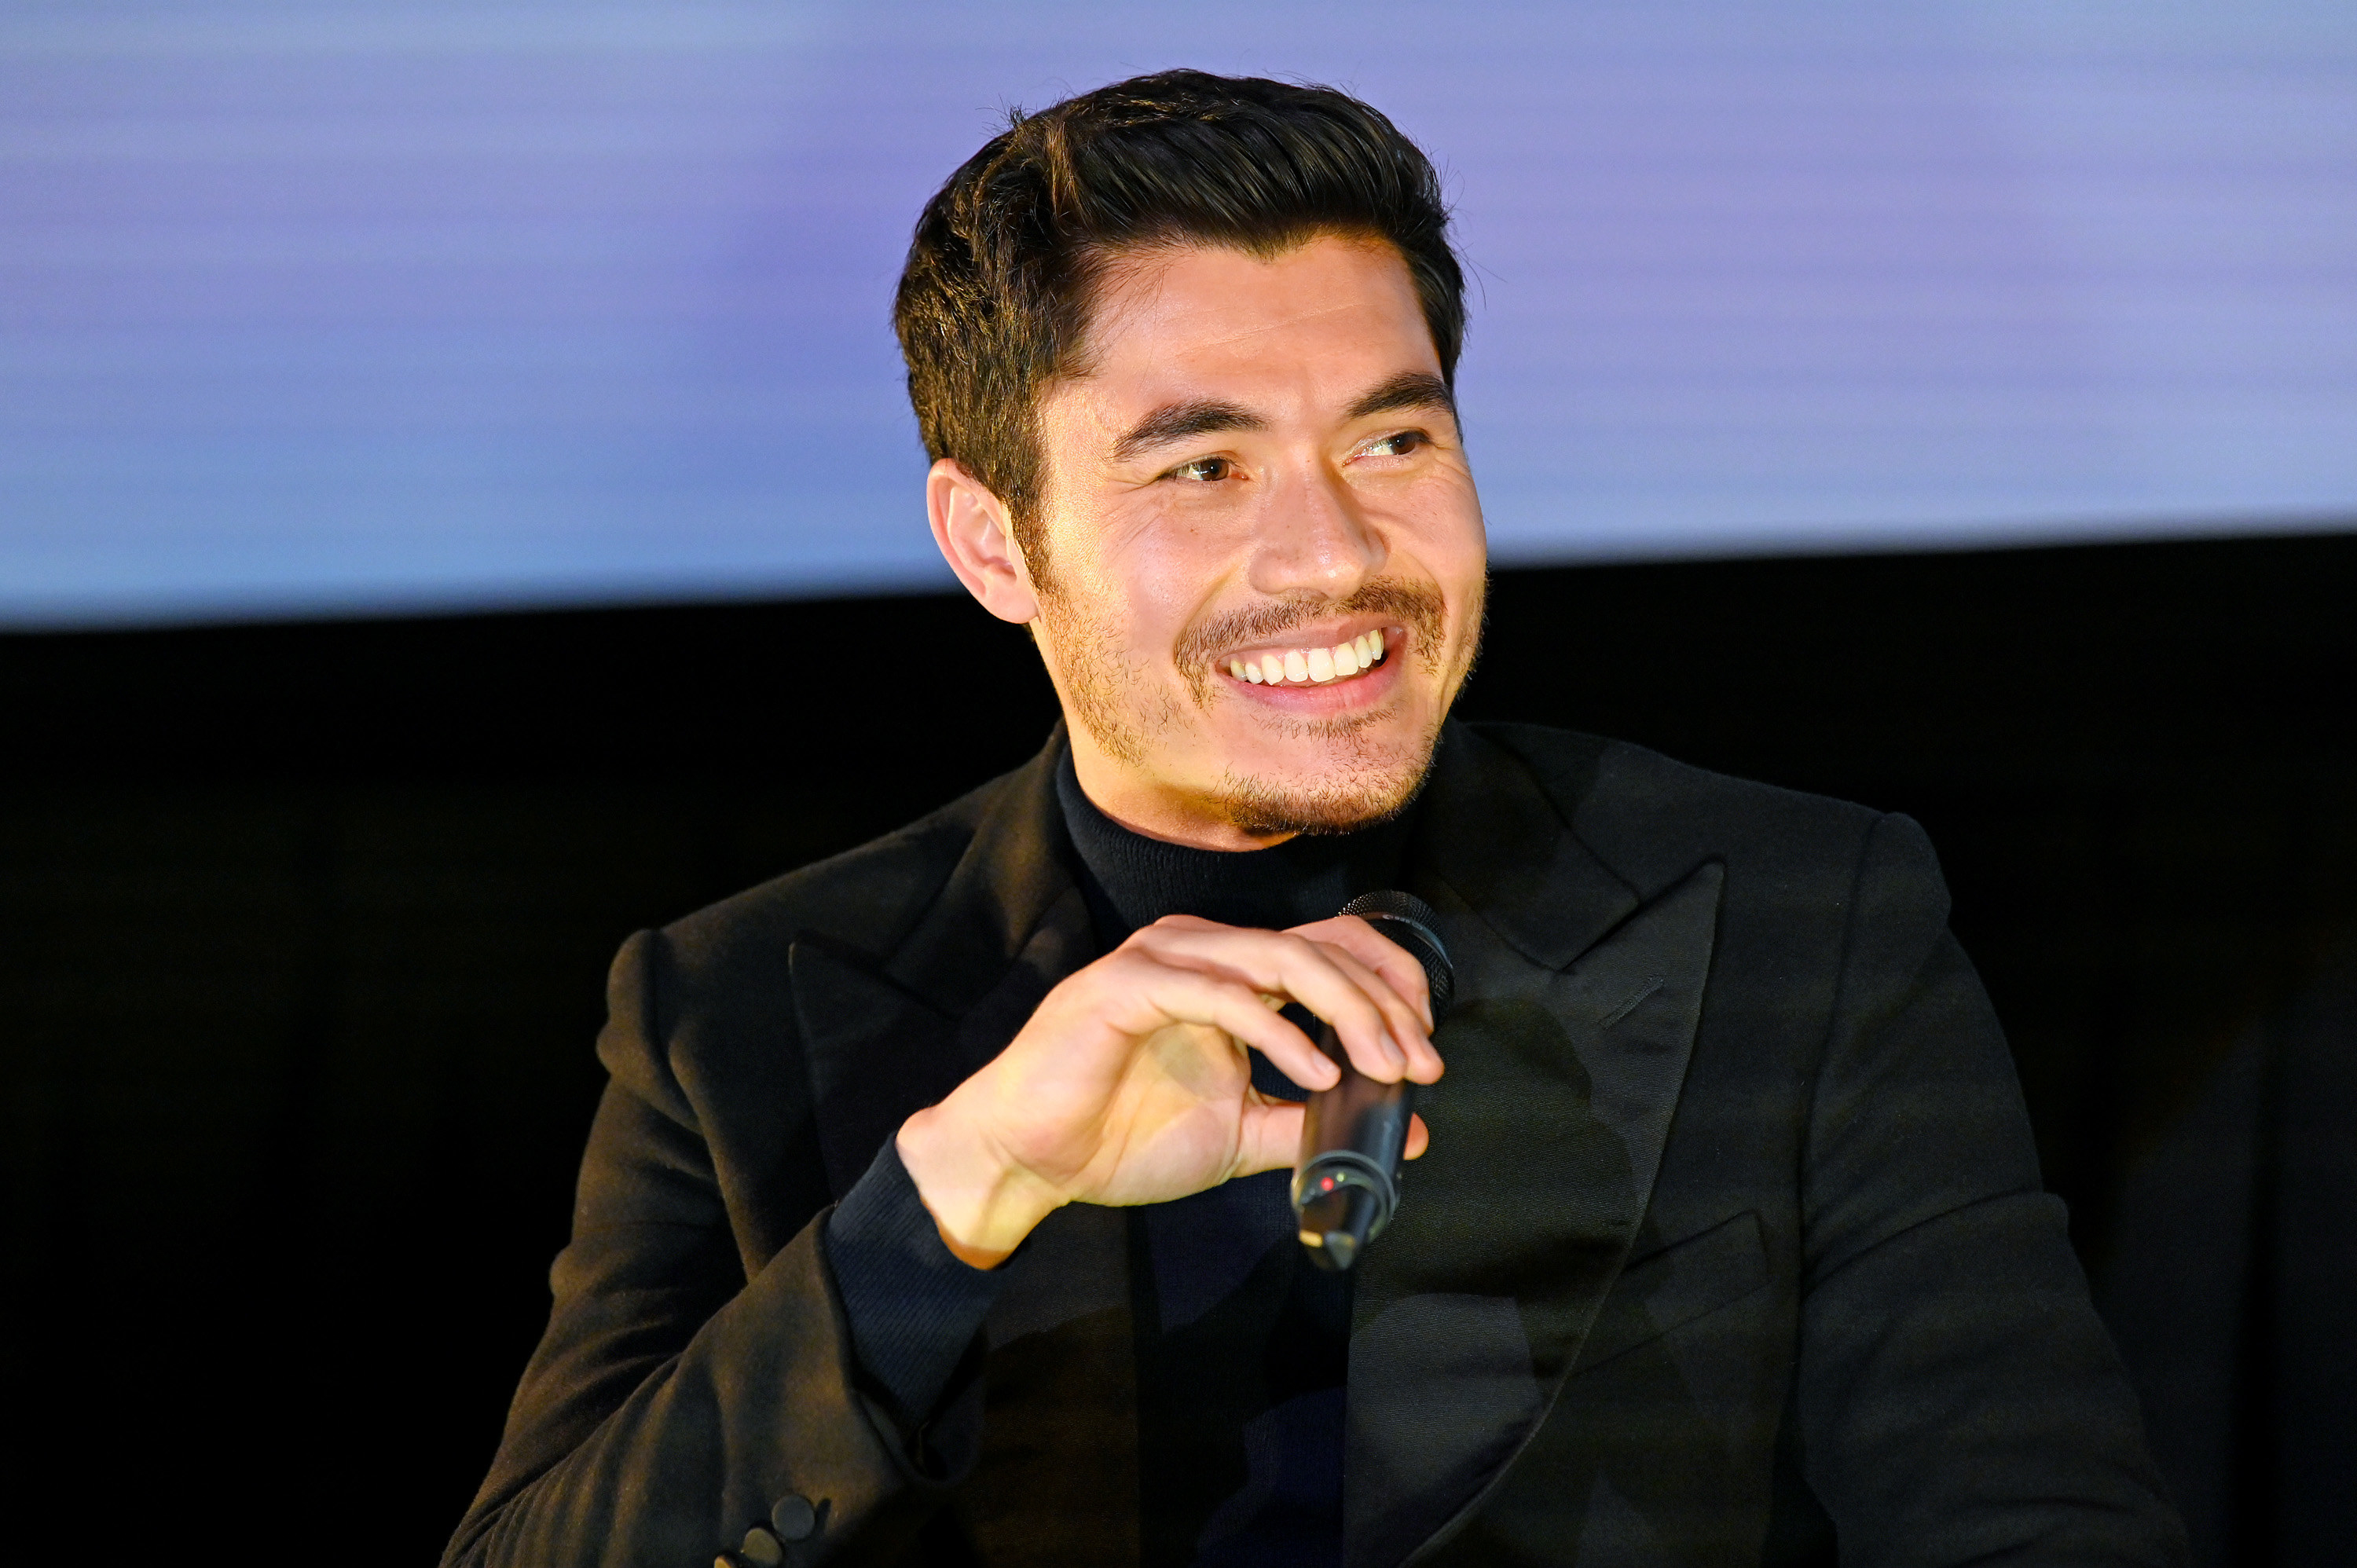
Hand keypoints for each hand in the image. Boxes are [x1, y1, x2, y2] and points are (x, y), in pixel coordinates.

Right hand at [896, 913, 1444, 1265]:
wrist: (1029, 1155)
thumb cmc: (1121, 1136)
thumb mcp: (1240, 1133)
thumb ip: (1313, 1123)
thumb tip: (1407, 1130)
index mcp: (1232, 971)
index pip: (1334, 947)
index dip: (1393, 986)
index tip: (1428, 1049)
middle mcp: (1204, 949)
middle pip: (1321, 948)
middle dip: (1384, 1004)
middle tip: (1421, 1064)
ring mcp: (1164, 959)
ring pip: (1280, 958)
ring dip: (1345, 1011)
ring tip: (1382, 1066)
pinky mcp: (1127, 986)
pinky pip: (1220, 992)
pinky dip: (1277, 1030)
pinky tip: (1315, 1071)